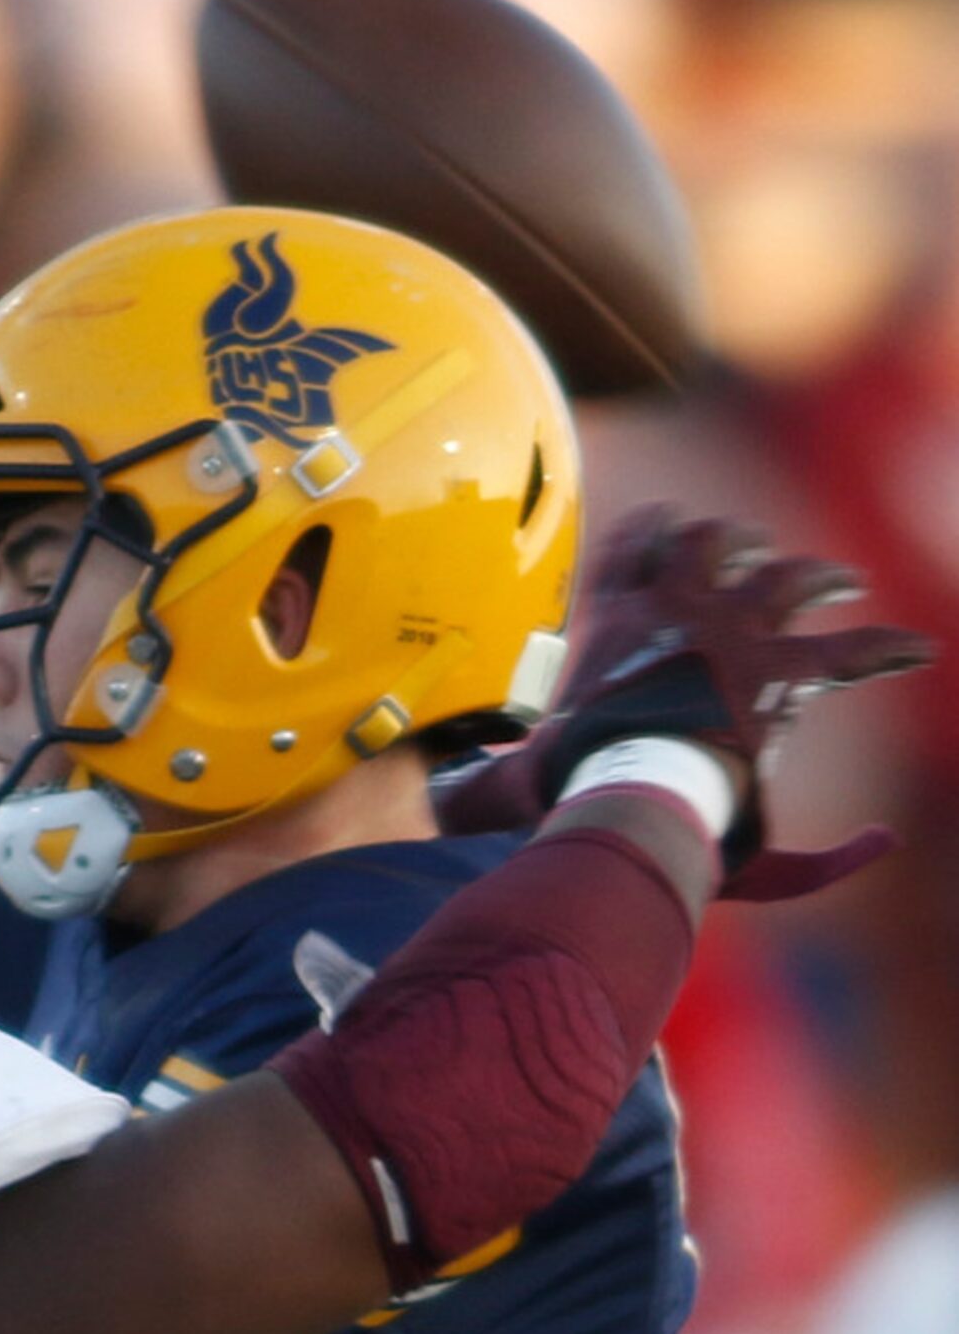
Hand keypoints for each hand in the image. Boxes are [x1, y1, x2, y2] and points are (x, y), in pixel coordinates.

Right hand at [435, 505, 934, 898]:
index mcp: (607, 625)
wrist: (621, 783)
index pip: (628, 546)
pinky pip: (848, 650)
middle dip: (738, 544)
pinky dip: (884, 651)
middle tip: (763, 555)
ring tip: (838, 585)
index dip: (653, 530)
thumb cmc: (561, 788)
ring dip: (813, 577)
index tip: (671, 526)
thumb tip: (424, 807)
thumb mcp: (506, 782)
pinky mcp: (779, 668)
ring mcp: (731, 629)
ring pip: (784, 576)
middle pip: (711, 544)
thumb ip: (472, 788)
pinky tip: (915, 651)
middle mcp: (671, 609)